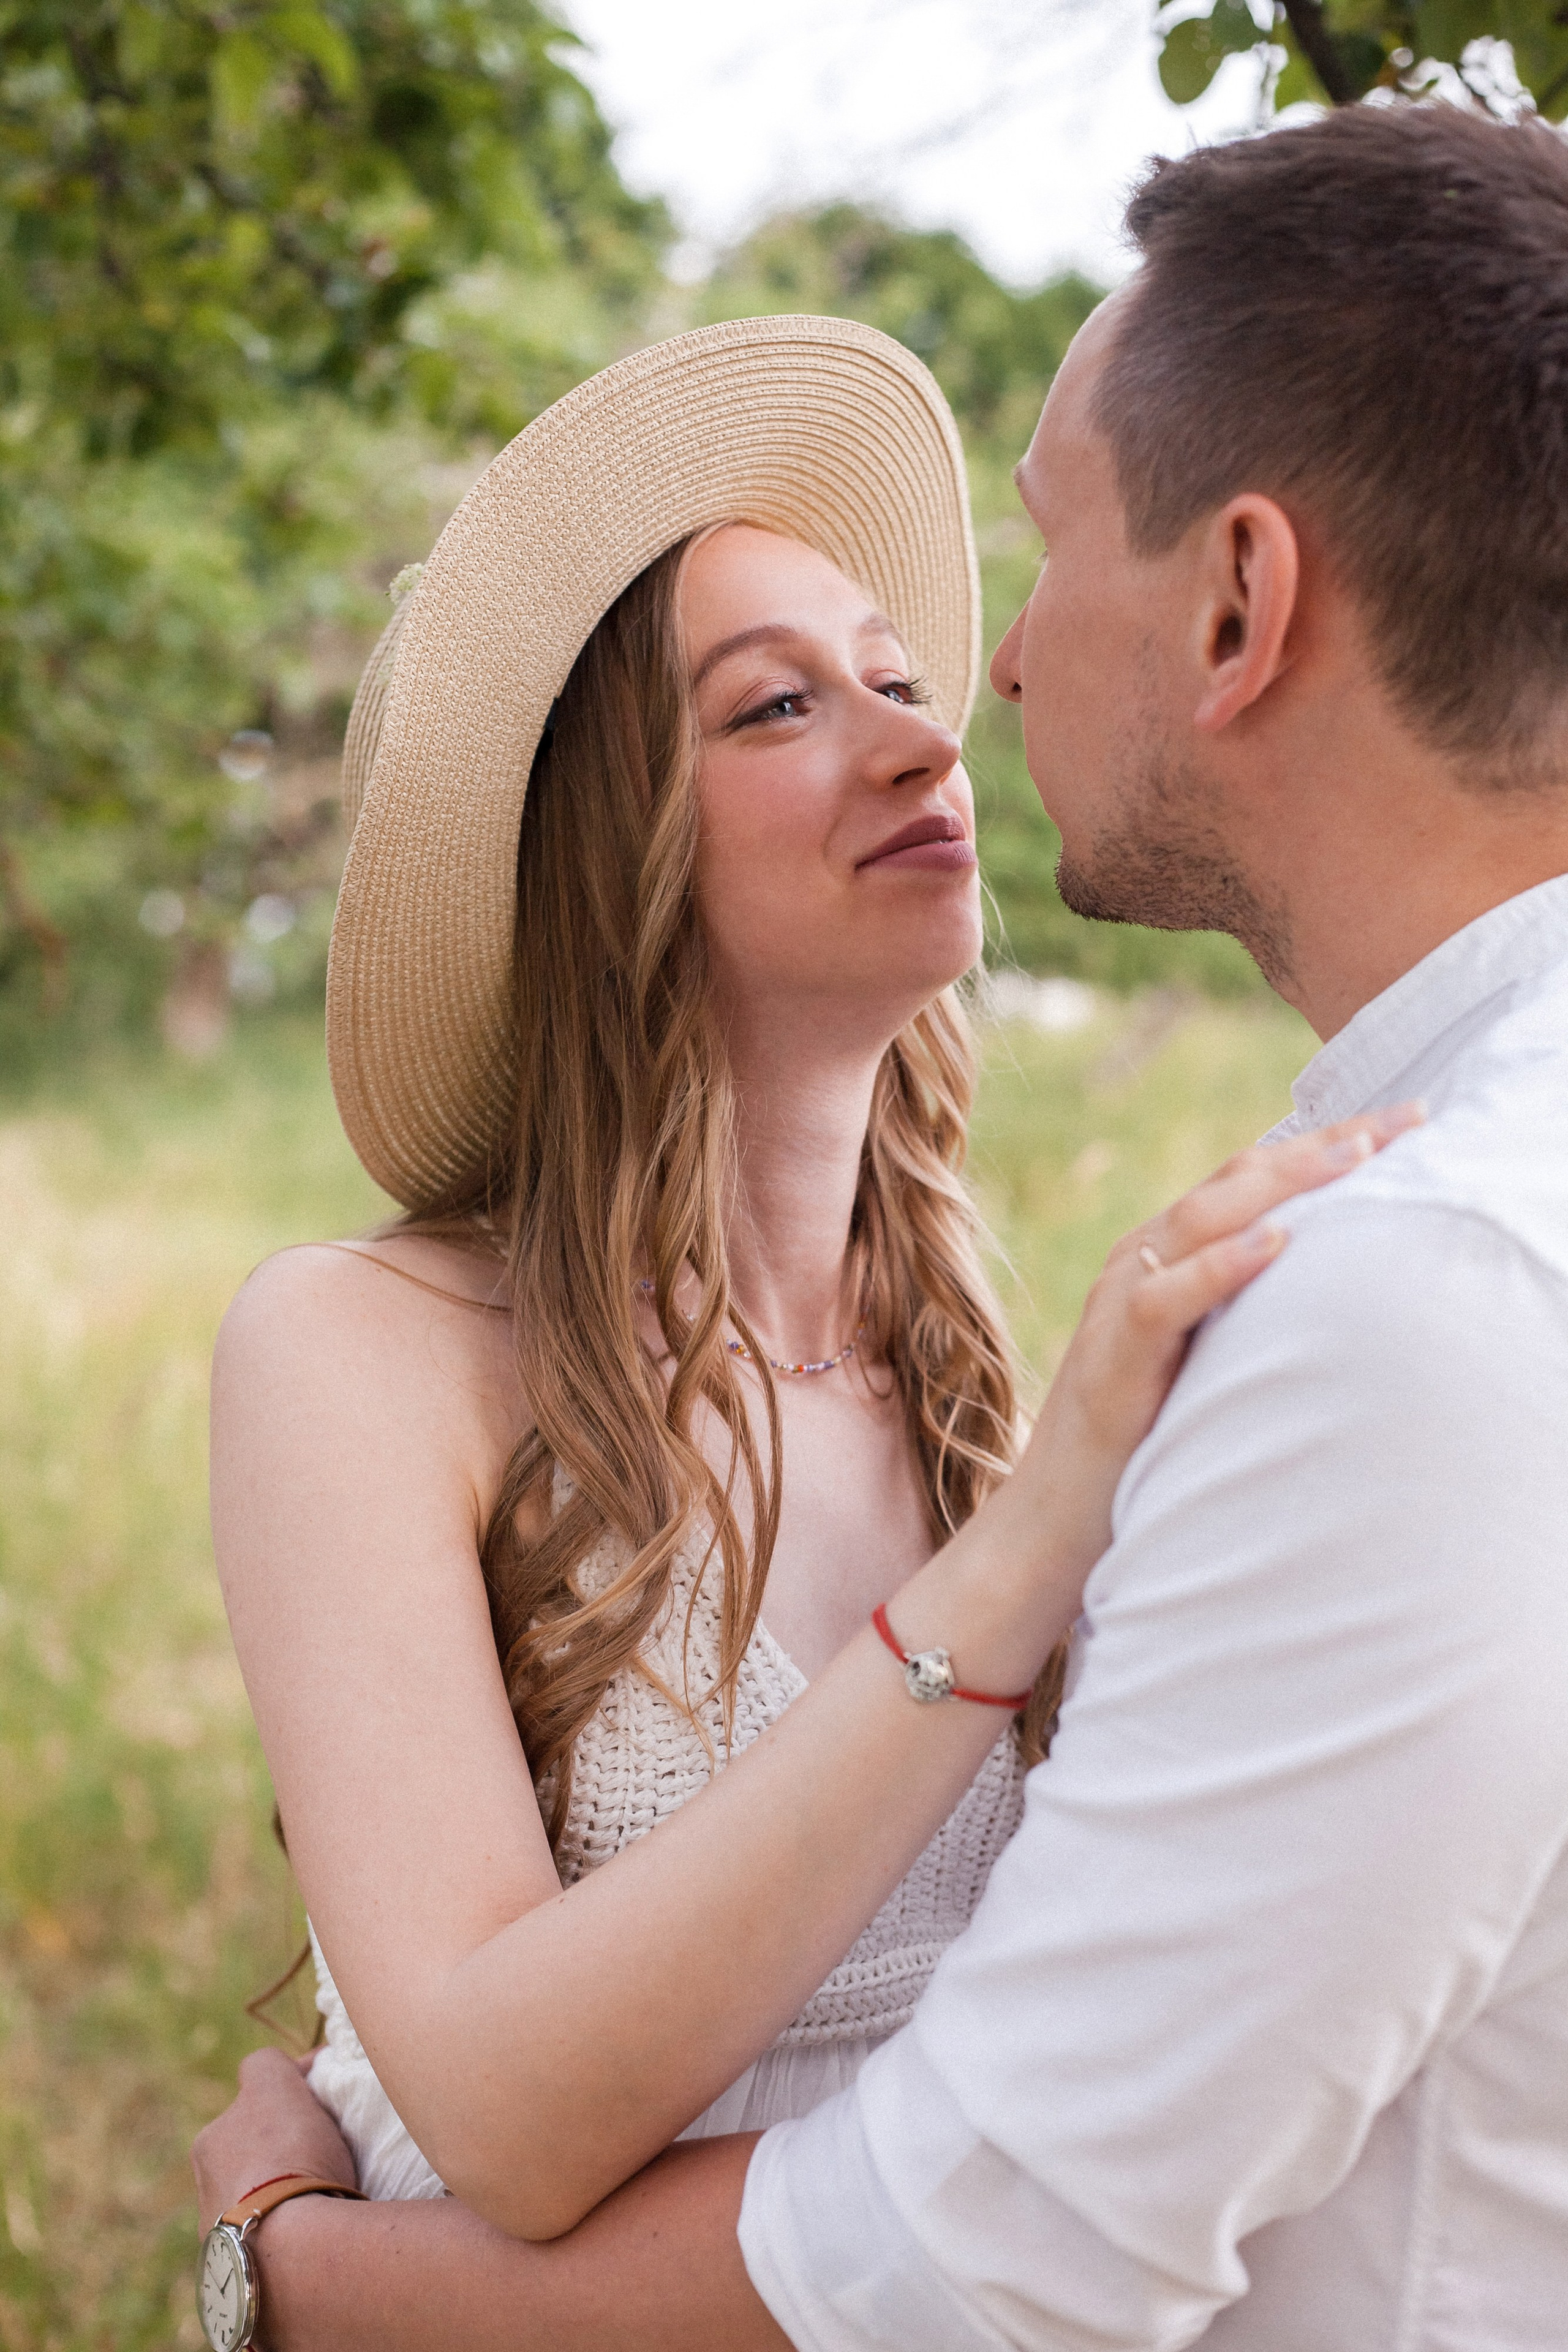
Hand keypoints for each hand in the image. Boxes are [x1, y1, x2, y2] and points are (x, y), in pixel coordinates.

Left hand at [193, 2049, 356, 2233]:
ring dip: (281, 2196)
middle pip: (251, 2156)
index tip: (319, 2110)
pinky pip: (270, 2241)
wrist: (293, 2246)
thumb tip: (290, 2066)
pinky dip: (287, 2233)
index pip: (250, 2108)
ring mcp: (223, 2239)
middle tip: (320, 2156)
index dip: (287, 2103)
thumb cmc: (288, 2155)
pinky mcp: (243, 2274)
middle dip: (278, 2152)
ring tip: (319, 2199)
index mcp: (208, 2144)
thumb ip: (269, 2065)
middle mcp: (204, 2192)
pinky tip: (312, 2231)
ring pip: (259, 2201)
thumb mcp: (275, 2084)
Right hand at [1013, 1103, 1425, 1580]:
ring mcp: (1121, 1301)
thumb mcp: (1210, 1359)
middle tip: (1406, 1119)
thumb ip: (1251, 1312)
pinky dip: (1219, 1266)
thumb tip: (1341, 1288)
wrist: (1053, 1520)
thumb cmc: (1142, 1445)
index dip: (1328, 1144)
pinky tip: (1274, 1242)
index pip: (1254, 1178)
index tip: (1408, 1122)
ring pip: (1201, 1218)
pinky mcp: (1114, 1355)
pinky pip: (1163, 1297)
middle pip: (1237, 1179)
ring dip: (1282, 1183)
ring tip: (1354, 1156)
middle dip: (1325, 1144)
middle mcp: (1143, 1260)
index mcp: (1170, 1255)